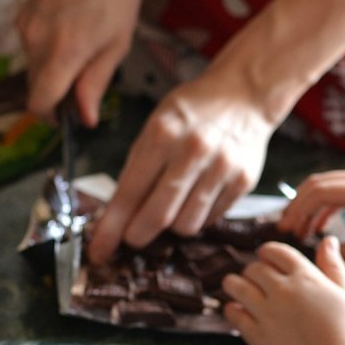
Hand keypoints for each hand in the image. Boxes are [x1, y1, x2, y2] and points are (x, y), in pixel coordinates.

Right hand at [17, 0, 140, 126]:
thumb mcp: (118, 41)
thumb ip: (96, 82)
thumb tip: (86, 117)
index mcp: (63, 55)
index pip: (39, 103)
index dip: (50, 117)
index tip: (65, 118)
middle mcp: (37, 43)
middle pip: (35, 87)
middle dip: (55, 92)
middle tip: (84, 80)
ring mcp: (26, 27)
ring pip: (33, 65)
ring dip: (52, 68)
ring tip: (81, 45)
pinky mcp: (23, 14)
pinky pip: (31, 44)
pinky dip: (47, 48)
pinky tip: (69, 28)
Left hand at [86, 68, 274, 263]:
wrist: (244, 93)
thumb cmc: (191, 112)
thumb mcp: (155, 126)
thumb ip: (136, 169)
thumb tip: (116, 217)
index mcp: (163, 134)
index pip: (130, 193)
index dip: (111, 228)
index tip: (99, 251)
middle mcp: (193, 151)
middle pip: (158, 217)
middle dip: (138, 236)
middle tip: (132, 237)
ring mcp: (222, 167)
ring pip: (186, 225)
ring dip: (171, 226)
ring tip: (170, 207)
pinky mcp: (243, 181)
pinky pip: (210, 219)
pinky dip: (197, 216)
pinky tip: (195, 197)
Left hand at [223, 236, 344, 344]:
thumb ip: (334, 265)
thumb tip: (328, 240)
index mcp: (305, 277)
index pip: (276, 251)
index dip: (268, 252)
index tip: (266, 257)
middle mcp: (282, 290)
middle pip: (254, 268)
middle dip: (253, 270)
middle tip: (255, 279)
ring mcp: (266, 312)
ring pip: (235, 286)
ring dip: (234, 284)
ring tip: (237, 288)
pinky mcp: (256, 335)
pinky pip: (233, 314)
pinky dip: (232, 309)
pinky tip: (237, 311)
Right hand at [277, 169, 344, 264]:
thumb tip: (321, 257)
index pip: (319, 192)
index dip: (297, 210)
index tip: (286, 230)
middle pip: (316, 183)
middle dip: (296, 205)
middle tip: (285, 230)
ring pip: (324, 185)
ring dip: (307, 205)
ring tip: (298, 230)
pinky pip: (337, 190)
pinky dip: (322, 206)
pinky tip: (318, 227)